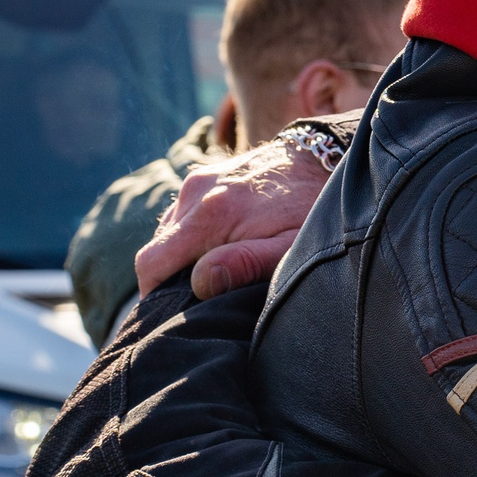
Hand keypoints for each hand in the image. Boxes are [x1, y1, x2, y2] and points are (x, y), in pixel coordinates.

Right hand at [134, 137, 332, 300]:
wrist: (323, 159)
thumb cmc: (311, 211)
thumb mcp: (292, 246)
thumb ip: (247, 264)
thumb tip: (201, 282)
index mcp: (211, 214)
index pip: (152, 264)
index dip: (155, 296)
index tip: (173, 317)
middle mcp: (195, 193)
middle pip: (156, 251)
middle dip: (168, 280)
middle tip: (200, 302)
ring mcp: (197, 181)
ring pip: (168, 234)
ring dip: (181, 258)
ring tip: (216, 273)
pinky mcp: (203, 176)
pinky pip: (181, 217)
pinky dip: (190, 238)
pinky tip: (219, 248)